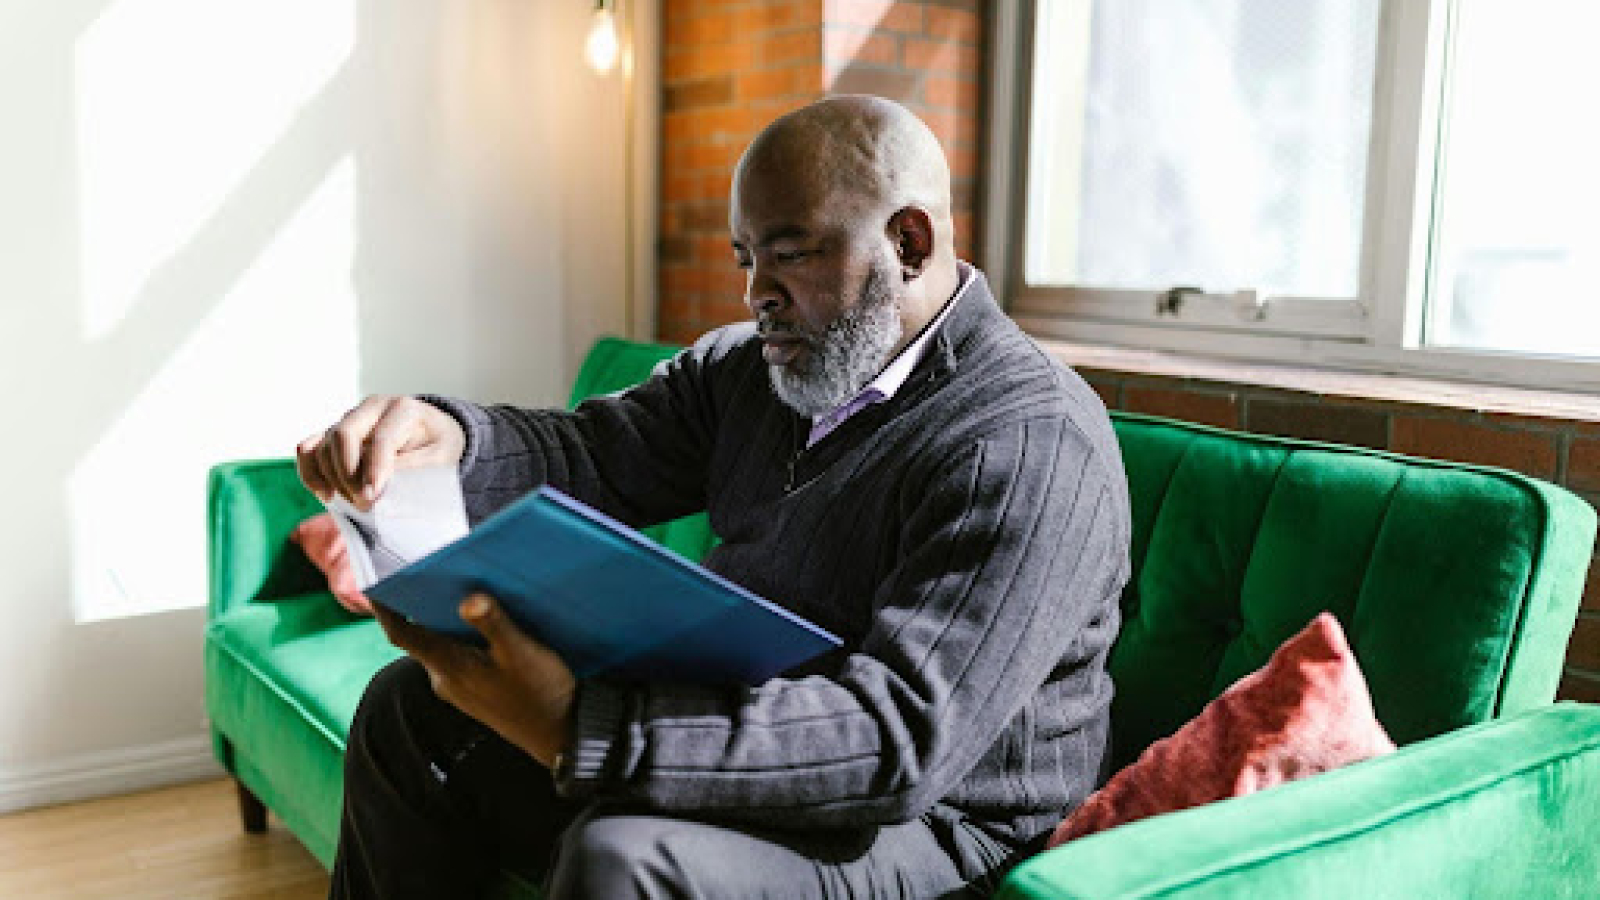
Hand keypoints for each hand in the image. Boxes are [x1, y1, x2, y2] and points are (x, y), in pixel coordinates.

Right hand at [296, 395, 465, 508]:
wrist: (432, 433)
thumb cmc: (437, 445)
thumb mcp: (441, 457)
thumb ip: (413, 468)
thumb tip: (377, 487)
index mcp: (403, 409)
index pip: (381, 438)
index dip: (374, 469)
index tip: (373, 498)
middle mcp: (371, 408)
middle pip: (343, 435)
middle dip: (348, 474)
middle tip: (364, 503)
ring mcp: (349, 420)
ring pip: (323, 445)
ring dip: (332, 479)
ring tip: (353, 503)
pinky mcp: (334, 434)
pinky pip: (309, 450)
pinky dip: (310, 473)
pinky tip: (326, 494)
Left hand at [372, 593, 575, 768]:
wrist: (561, 736)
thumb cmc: (541, 695)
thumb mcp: (522, 654)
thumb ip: (494, 624)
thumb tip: (468, 598)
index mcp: (450, 668)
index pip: (402, 634)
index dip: (384, 607)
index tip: (374, 583)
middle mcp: (446, 679)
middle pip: (419, 637)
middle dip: (420, 606)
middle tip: (428, 573)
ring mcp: (459, 688)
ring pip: (439, 647)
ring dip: (444, 622)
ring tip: (458, 591)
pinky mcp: (474, 692)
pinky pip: (457, 657)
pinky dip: (461, 637)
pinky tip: (483, 626)